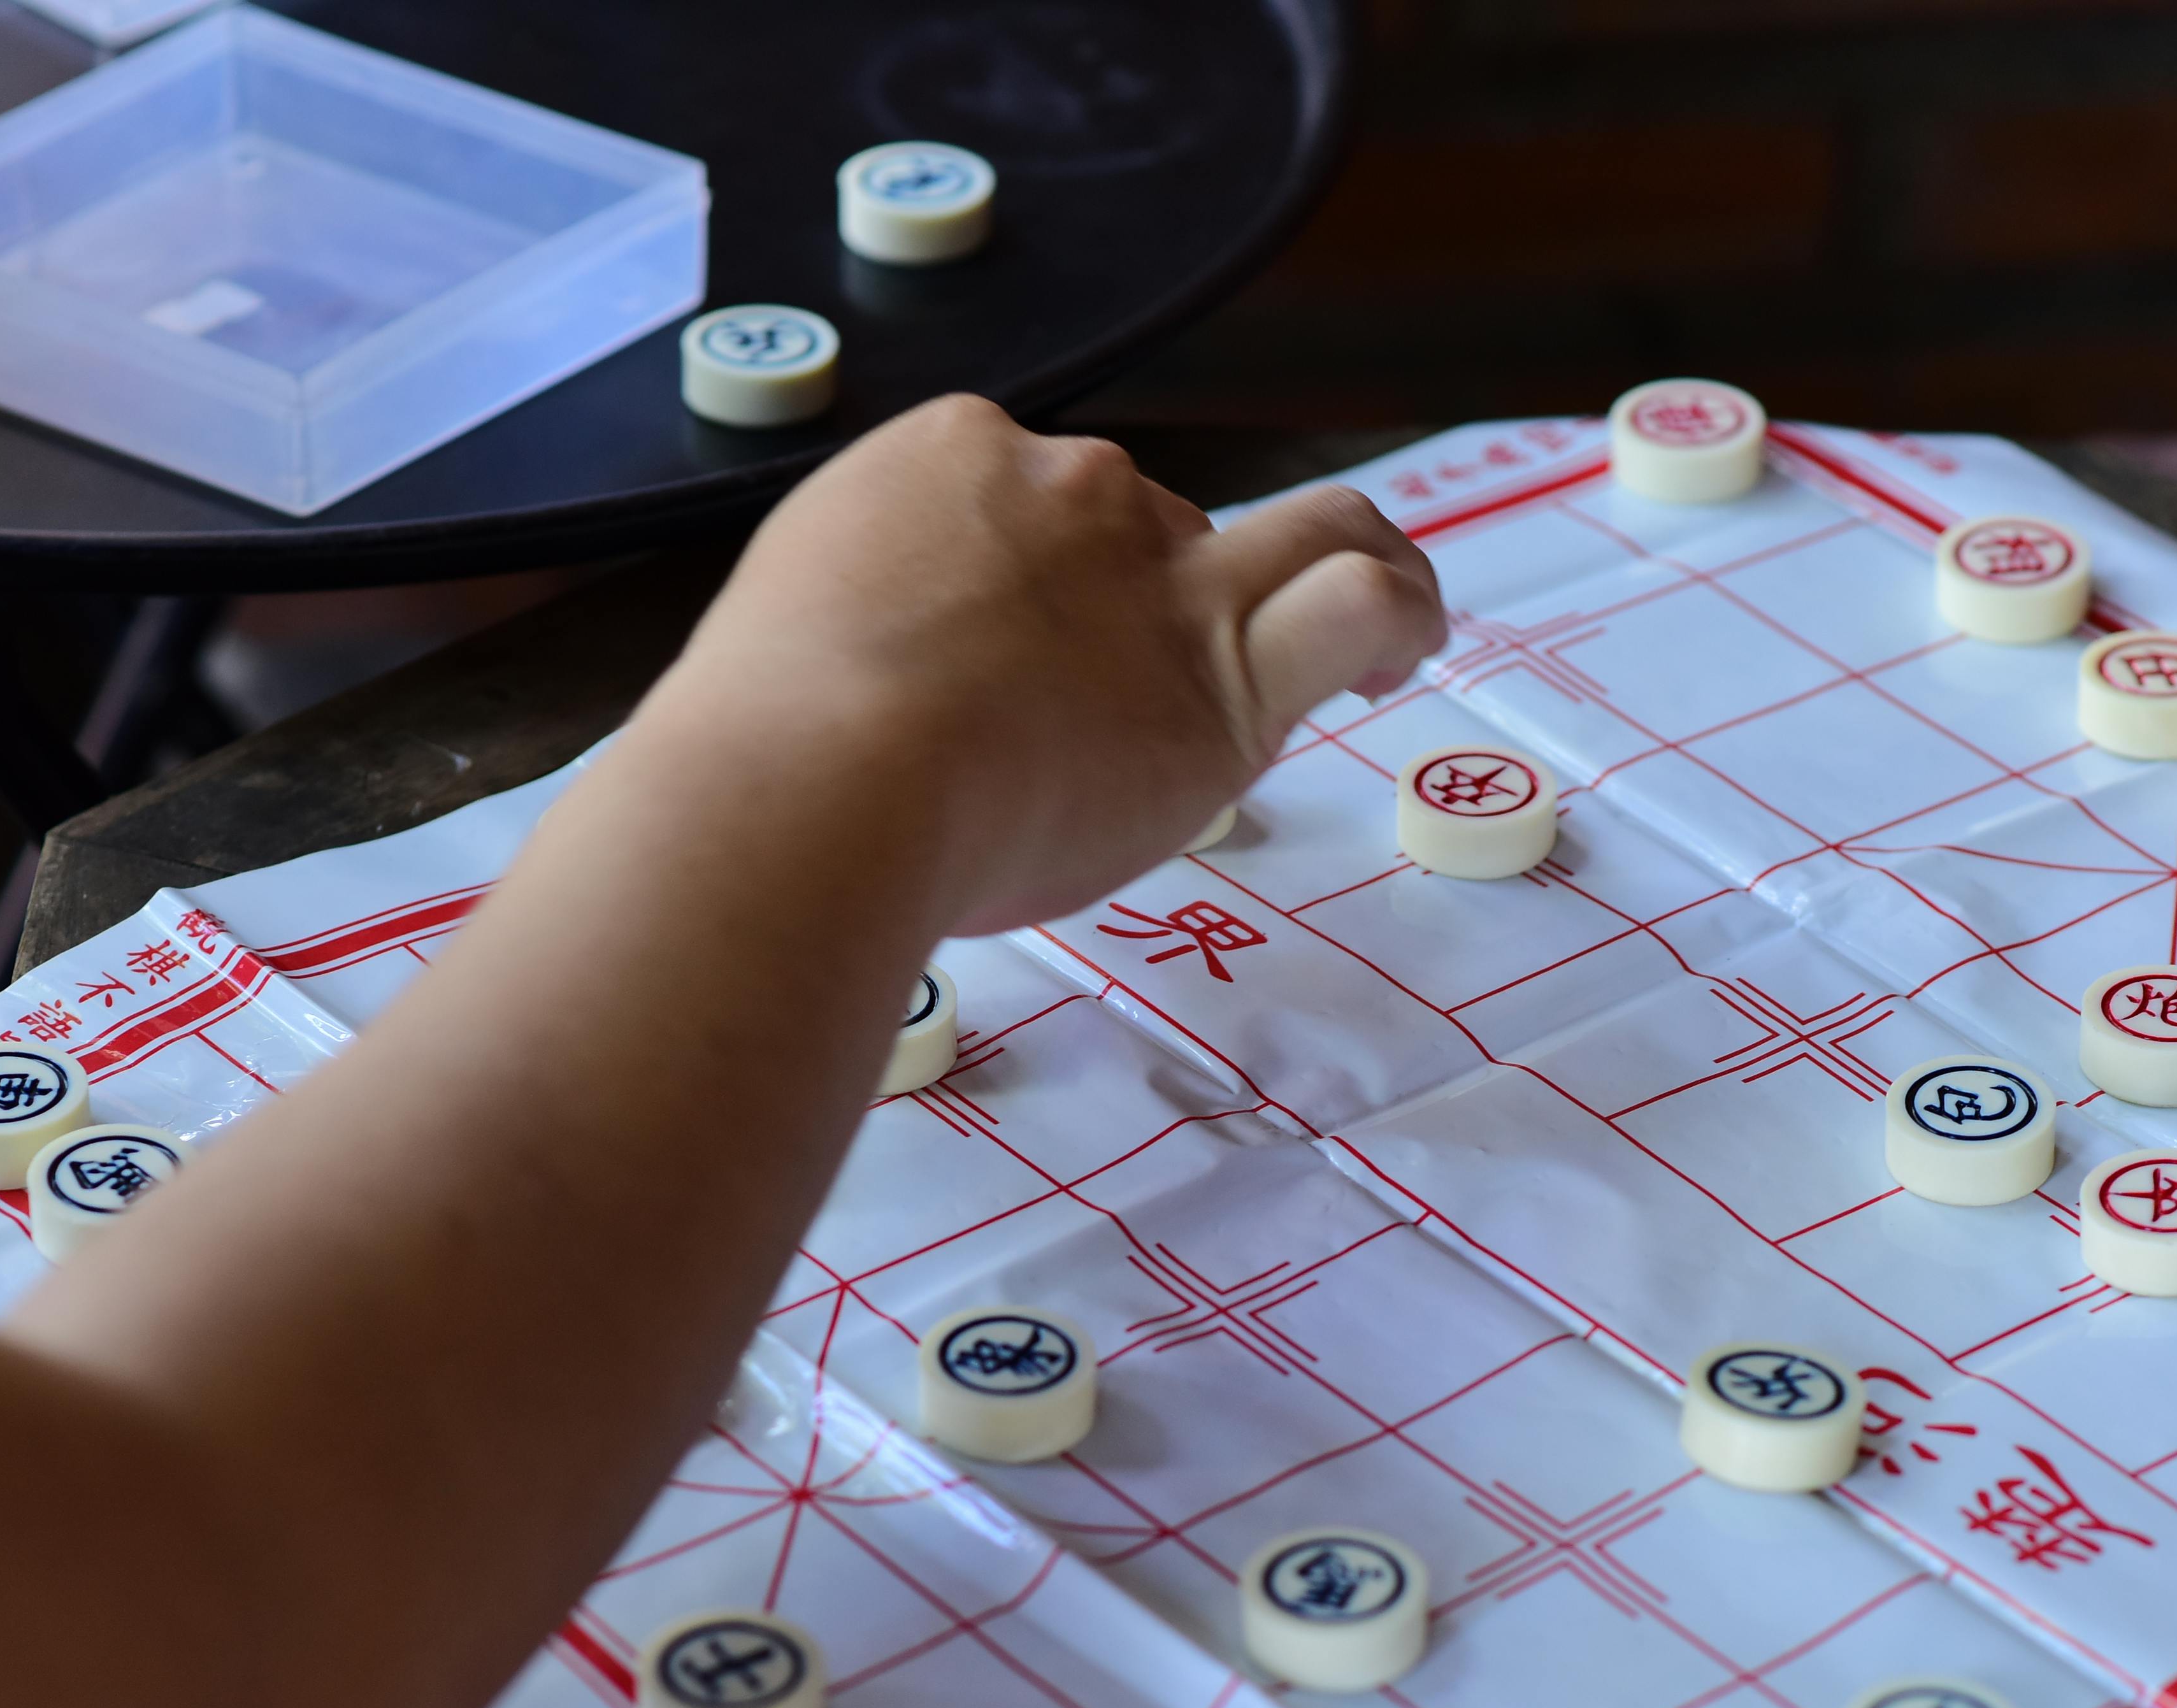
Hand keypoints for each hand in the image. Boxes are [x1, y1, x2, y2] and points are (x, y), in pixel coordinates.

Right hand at [628, 397, 1448, 934]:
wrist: (818, 779)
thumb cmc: (774, 748)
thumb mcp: (793, 633)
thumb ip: (864, 633)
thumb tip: (883, 693)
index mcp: (950, 460)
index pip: (1039, 504)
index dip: (1050, 580)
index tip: (1028, 662)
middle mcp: (1071, 491)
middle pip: (1154, 526)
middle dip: (1159, 593)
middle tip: (1148, 688)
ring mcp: (1157, 573)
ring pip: (1303, 527)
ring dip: (1348, 559)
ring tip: (1379, 630)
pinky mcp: (1223, 671)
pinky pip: (1356, 601)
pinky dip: (1402, 609)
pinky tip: (1402, 657)